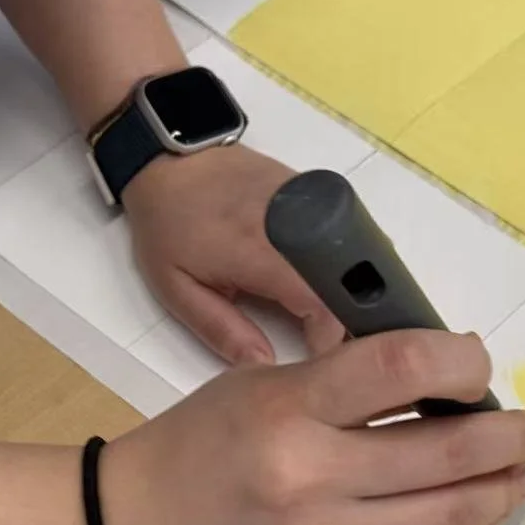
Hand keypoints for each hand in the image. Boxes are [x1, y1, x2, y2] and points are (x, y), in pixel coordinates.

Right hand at [101, 330, 524, 524]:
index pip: (402, 366)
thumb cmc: (194, 450)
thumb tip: (437, 383)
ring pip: (449, 517)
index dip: (463, 362)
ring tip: (522, 477)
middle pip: (449, 452)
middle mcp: (312, 477)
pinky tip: (460, 511)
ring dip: (500, 492)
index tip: (478, 365)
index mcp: (289, 408)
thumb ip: (341, 385)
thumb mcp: (257, 390)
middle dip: (512, 438)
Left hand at [123, 144, 345, 364]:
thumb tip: (263, 364)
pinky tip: (331, 275)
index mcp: (260, 254)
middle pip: (350, 281)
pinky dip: (346, 258)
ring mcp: (310, 200)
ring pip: (356, 254)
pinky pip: (347, 230)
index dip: (330, 339)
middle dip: (350, 317)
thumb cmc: (168, 226)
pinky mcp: (315, 188)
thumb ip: (220, 329)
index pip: (321, 304)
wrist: (168, 160)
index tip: (322, 361)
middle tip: (331, 339)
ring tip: (336, 310)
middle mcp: (295, 224)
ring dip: (354, 287)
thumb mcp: (176, 288)